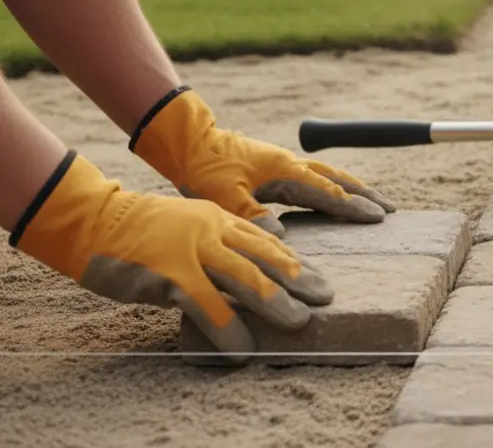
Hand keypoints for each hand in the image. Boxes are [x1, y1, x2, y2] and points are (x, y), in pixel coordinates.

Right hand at [10, 151, 332, 360]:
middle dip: (298, 278)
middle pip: (265, 256)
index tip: (315, 278)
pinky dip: (228, 329)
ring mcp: (193, 252)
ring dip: (275, 302)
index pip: (265, 240)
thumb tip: (241, 275)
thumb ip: (214, 246)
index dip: (292, 261)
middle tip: (325, 296)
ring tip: (300, 321)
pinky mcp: (170, 275)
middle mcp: (212, 232)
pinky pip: (207, 306)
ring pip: (245, 278)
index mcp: (218, 218)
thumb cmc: (138, 230)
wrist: (95, 221)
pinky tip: (242, 347)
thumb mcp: (186, 227)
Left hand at [129, 87, 395, 236]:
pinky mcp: (275, 166)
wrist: (186, 142)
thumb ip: (253, 215)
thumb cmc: (202, 169)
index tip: (379, 216)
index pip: (327, 191)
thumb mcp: (223, 197)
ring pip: (328, 175)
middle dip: (365, 194)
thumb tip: (281, 237)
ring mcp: (284, 163)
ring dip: (353, 187)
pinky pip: (315, 176)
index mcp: (283, 170)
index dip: (354, 206)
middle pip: (337, 179)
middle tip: (392, 209)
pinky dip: (333, 185)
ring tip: (374, 200)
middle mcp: (290, 164)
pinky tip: (335, 195)